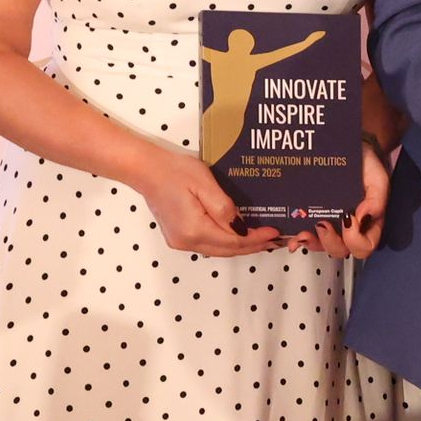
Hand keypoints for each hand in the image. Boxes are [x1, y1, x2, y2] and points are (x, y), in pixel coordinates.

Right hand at [134, 145, 280, 257]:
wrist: (146, 170)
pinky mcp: (178, 237)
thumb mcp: (205, 184)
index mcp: (194, 230)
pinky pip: (208, 245)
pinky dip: (225, 242)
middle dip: (252, 247)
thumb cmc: (174, 172)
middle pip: (227, 250)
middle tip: (273, 240)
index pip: (234, 242)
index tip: (274, 233)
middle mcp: (186, 242)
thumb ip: (224, 208)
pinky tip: (236, 236)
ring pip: (218, 250)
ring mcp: (180, 241)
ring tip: (260, 240)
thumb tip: (241, 227)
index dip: (256, 239)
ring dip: (239, 246)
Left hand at [301, 142, 391, 259]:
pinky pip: (308, 234)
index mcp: (368, 224)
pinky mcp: (315, 216)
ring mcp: (331, 224)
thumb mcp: (378, 180)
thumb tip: (361, 217)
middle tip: (322, 224)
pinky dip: (299, 238)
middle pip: (340, 250)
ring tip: (302, 233)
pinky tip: (293, 235)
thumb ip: (376, 199)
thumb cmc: (367, 165)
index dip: (355, 241)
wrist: (353, 148)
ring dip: (311, 242)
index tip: (348, 219)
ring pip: (321, 246)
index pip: (364, 247)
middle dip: (329, 242)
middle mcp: (350, 229)